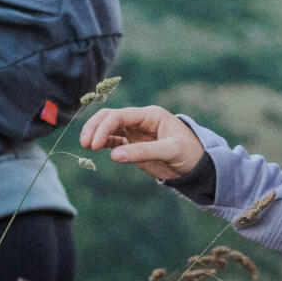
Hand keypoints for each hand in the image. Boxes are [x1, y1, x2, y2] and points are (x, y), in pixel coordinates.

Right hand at [79, 105, 206, 183]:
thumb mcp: (169, 151)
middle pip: (110, 117)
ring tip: (85, 147)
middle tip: (84, 144)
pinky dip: (102, 143)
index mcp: (150, 115)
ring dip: (96, 134)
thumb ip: (142, 152)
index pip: (120, 116)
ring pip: (109, 128)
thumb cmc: (188, 152)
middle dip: (95, 128)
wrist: (196, 165)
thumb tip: (114, 155)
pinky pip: (113, 140)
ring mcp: (135, 132)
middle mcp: (140, 120)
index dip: (104, 127)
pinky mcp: (133, 144)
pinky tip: (94, 149)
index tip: (94, 144)